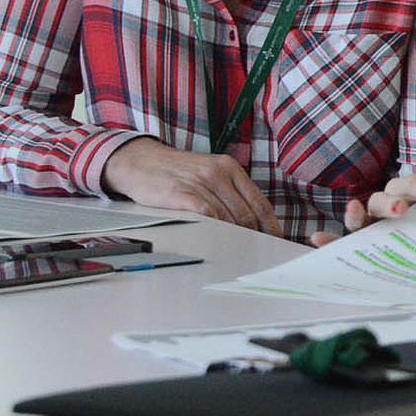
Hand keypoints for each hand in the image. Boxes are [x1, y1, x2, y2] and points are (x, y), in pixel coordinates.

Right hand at [102, 137, 280, 236]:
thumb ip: (228, 192)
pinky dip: (216, 230)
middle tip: (256, 253)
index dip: (270, 224)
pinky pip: (207, 214)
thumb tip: (250, 220)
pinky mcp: (182, 193)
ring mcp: (200, 182)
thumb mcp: (208, 173)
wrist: (140, 161)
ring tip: (239, 254)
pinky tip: (218, 242)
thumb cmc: (176, 172)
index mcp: (230, 168)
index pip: (258, 201)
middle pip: (246, 213)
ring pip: (228, 217)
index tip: (276, 239)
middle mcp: (218, 173)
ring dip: (235, 238)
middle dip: (254, 236)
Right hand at [307, 174, 415, 246]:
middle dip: (394, 201)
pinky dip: (327, 240)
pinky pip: (337, 240)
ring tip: (354, 210)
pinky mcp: (354, 243)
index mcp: (411, 193)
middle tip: (403, 211)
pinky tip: (317, 240)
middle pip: (387, 195)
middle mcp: (388, 204)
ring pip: (362, 213)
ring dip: (357, 212)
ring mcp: (369, 223)